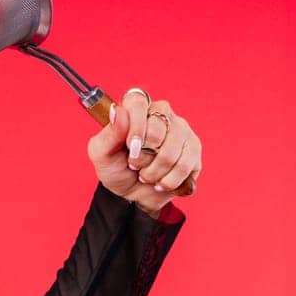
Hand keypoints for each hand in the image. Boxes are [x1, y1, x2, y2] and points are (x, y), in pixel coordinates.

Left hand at [88, 87, 202, 214]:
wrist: (132, 194)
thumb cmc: (116, 168)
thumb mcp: (101, 154)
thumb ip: (108, 133)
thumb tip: (117, 111)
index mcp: (136, 109)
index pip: (138, 101)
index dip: (134, 124)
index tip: (129, 145)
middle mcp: (161, 114)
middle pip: (157, 129)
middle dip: (141, 156)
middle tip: (134, 165)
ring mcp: (181, 130)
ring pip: (171, 151)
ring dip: (153, 172)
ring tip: (146, 175)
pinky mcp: (194, 149)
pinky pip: (184, 165)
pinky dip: (167, 181)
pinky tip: (160, 182)